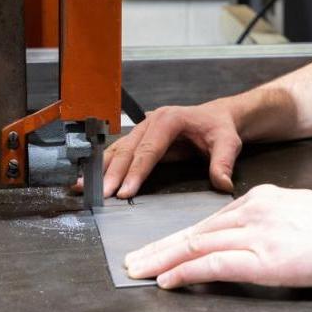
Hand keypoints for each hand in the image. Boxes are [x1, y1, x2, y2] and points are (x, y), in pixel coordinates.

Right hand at [78, 98, 243, 198]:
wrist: (217, 117)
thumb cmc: (220, 128)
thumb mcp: (228, 142)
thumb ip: (223, 162)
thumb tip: (223, 183)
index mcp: (170, 119)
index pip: (149, 149)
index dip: (136, 171)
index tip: (124, 191)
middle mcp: (152, 121)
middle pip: (128, 150)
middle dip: (113, 173)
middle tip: (101, 194)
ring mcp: (143, 128)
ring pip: (118, 149)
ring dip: (102, 169)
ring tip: (83, 186)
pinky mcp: (139, 138)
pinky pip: (119, 152)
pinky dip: (104, 165)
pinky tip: (89, 178)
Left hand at [122, 184, 311, 288]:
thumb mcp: (301, 211)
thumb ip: (273, 220)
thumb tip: (256, 236)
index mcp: (263, 198)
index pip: (211, 220)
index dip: (181, 236)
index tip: (161, 247)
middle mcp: (255, 210)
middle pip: (196, 230)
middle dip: (161, 247)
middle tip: (133, 259)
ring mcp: (258, 233)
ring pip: (198, 245)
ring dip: (164, 260)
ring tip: (140, 270)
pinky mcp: (264, 257)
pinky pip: (215, 264)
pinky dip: (188, 272)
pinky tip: (169, 279)